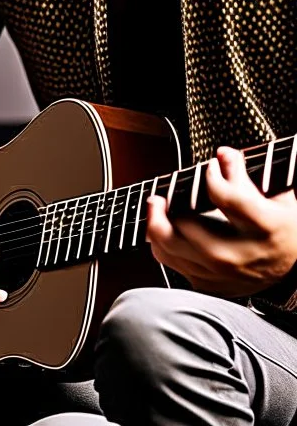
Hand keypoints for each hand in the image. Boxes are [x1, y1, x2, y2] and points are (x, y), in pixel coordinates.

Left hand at [146, 146, 296, 296]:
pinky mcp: (213, 284)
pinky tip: (164, 231)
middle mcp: (242, 254)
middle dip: (167, 209)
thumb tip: (222, 154)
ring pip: (172, 249)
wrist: (294, 268)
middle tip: (159, 197)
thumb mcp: (274, 197)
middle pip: (188, 229)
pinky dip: (163, 246)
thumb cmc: (281, 228)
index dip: (213, 176)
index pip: (227, 197)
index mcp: (263, 227)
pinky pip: (174, 264)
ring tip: (155, 209)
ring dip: (156, 225)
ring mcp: (226, 273)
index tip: (209, 167)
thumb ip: (244, 175)